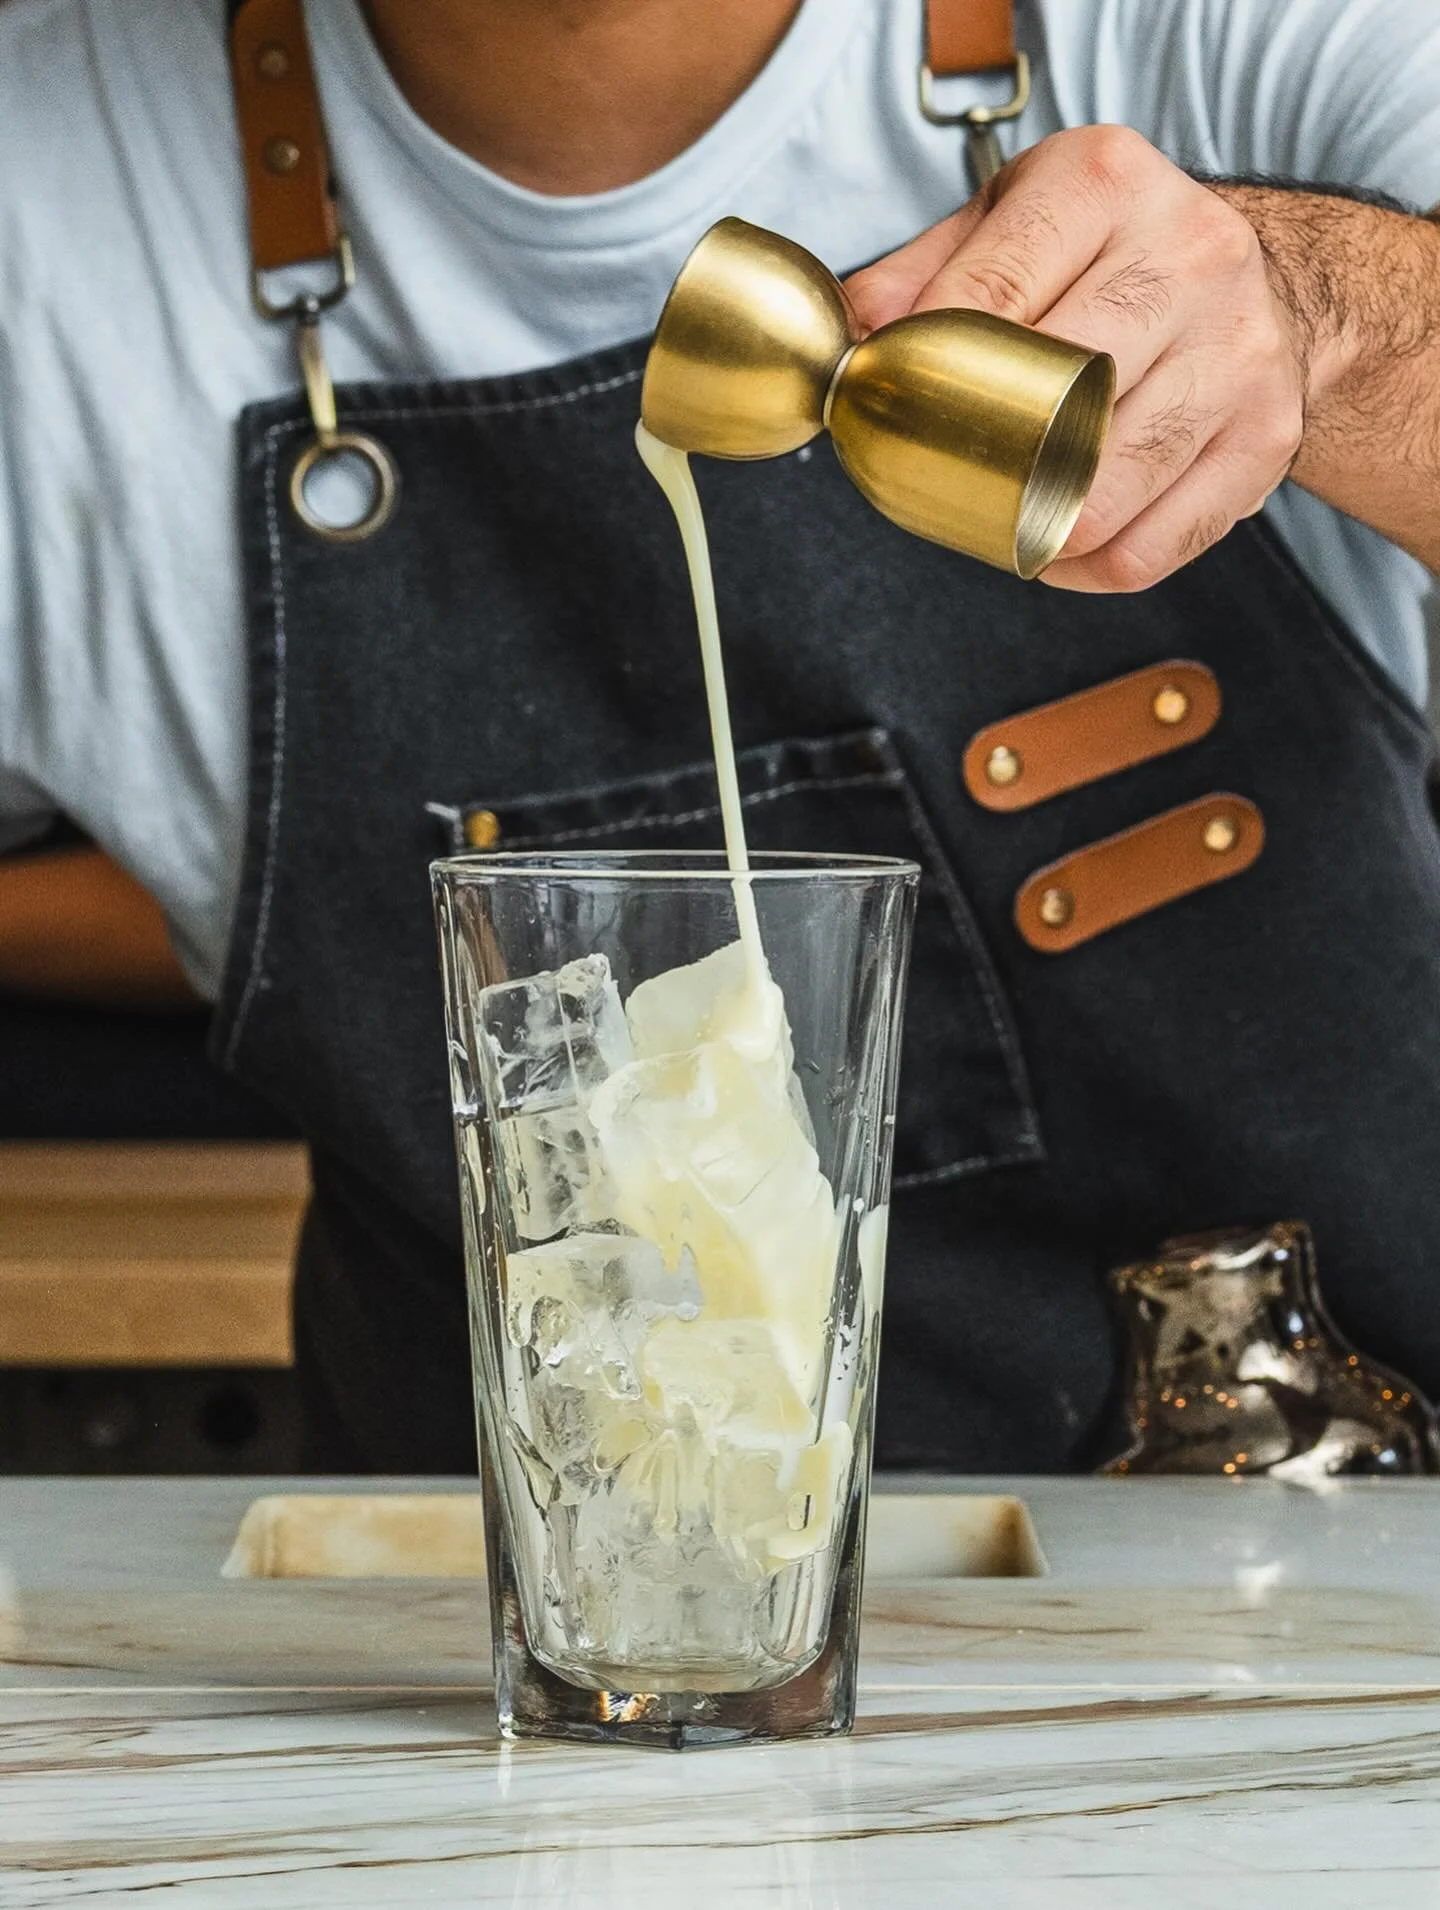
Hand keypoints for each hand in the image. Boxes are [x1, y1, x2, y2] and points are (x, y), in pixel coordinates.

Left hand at [846, 128, 1311, 592]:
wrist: (1265, 281)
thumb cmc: (1111, 256)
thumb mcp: (1015, 220)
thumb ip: (923, 271)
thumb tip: (853, 338)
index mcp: (1107, 183)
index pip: (987, 295)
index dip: (925, 369)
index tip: (888, 407)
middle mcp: (1190, 258)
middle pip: (1048, 403)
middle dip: (977, 458)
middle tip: (938, 477)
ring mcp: (1238, 354)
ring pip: (1099, 495)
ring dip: (1028, 529)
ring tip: (998, 517)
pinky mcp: (1263, 440)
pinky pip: (1148, 548)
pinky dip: (1084, 570)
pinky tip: (1056, 542)